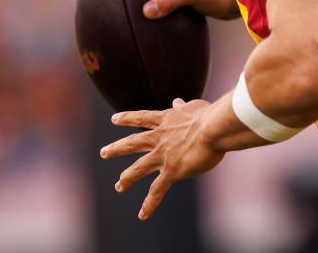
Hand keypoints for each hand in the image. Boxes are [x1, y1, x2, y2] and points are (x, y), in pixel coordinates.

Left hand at [100, 99, 224, 219]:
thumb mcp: (194, 107)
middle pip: (132, 143)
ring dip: (127, 178)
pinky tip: (142, 215)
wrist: (213, 128)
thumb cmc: (209, 115)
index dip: (127, 118)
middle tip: (103, 152)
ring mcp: (162, 156)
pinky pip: (157, 190)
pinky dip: (149, 204)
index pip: (142, 118)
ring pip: (138, 169)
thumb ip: (183, 107)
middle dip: (116, 148)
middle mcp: (159, 138)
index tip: (114, 119)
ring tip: (119, 186)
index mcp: (166, 121)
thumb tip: (177, 102)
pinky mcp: (171, 171)